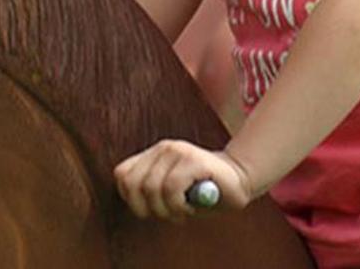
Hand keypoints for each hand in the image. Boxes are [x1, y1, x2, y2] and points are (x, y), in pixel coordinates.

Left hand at [114, 138, 255, 219]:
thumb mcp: (169, 192)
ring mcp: (178, 150)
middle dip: (150, 209)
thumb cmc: (201, 192)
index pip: (122, 175)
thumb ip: (149, 190)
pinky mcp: (193, 159)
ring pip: (152, 188)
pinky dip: (178, 206)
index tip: (153, 209)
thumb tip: (134, 199)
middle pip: (134, 185)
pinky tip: (191, 205)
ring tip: (183, 209)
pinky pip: (171, 188)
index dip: (133, 199)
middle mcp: (163, 148)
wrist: (238, 181)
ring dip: (167, 210)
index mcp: (153, 154)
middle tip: (170, 213)